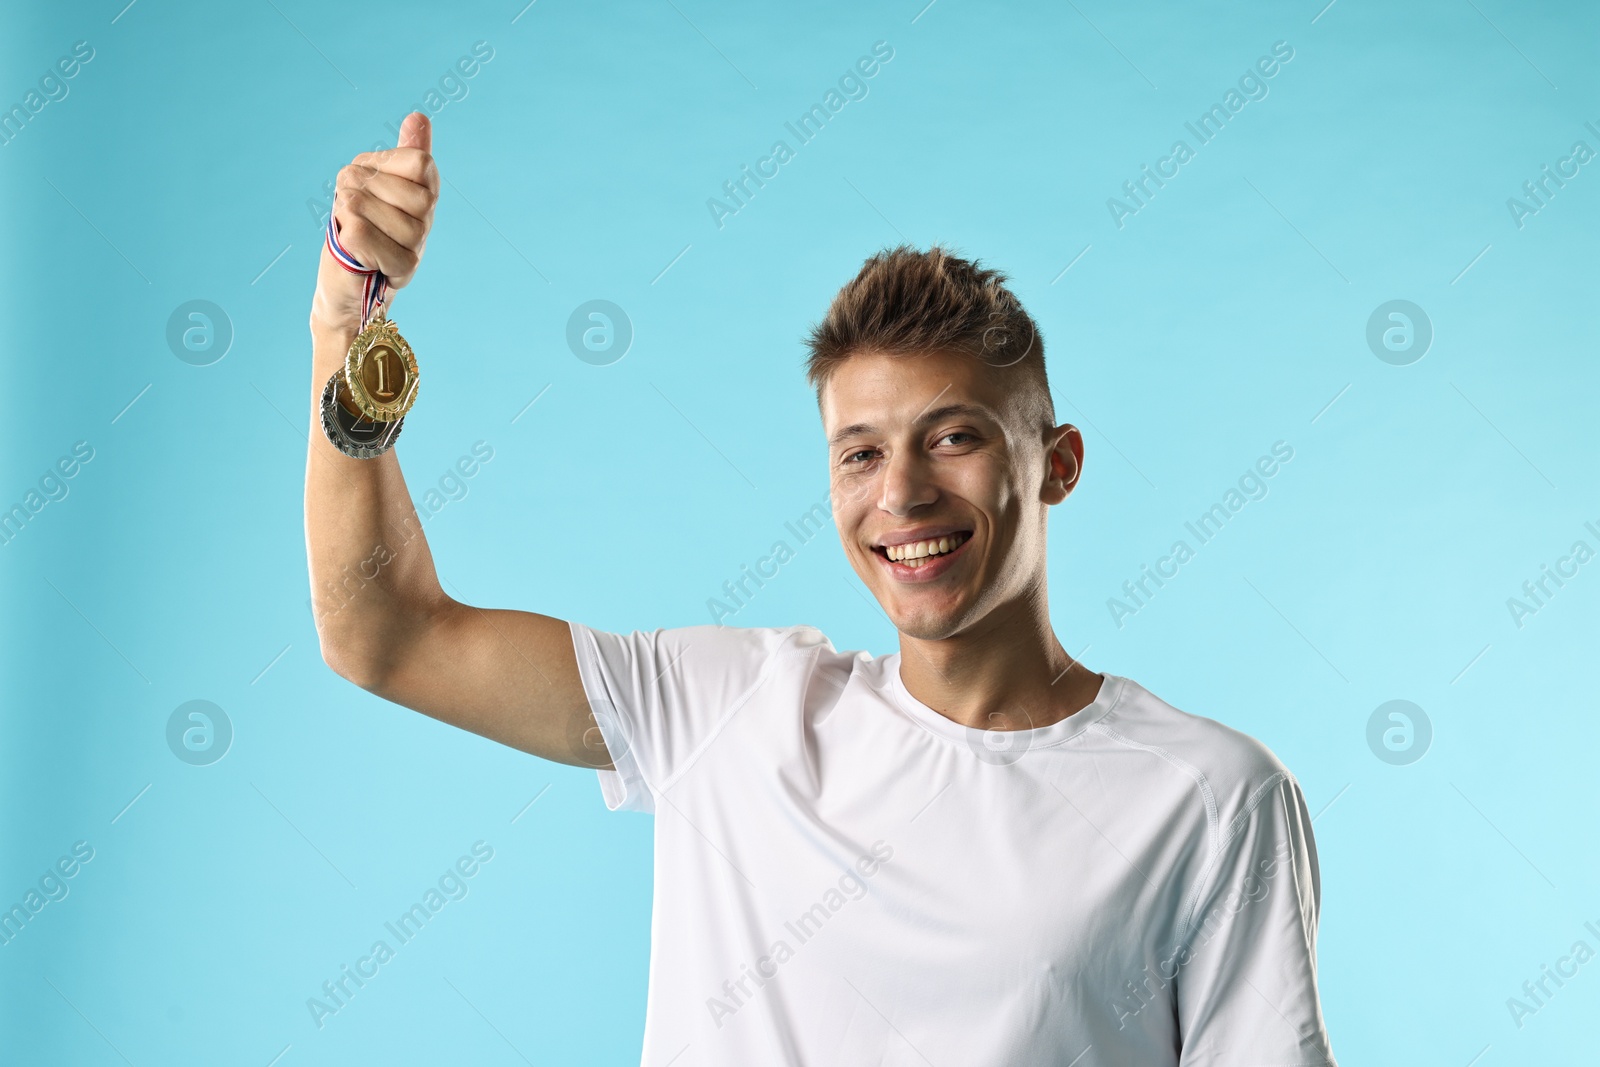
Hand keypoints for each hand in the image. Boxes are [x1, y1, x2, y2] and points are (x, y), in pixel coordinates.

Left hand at [310, 111, 438, 335]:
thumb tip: (419, 118)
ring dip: (350, 216)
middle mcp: (427, 217)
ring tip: (356, 229)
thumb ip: (403, 152)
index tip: (377, 185)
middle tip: (360, 210)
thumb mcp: (374, 179)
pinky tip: (356, 247)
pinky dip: (349, 237)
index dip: (390, 170)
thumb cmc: (361, 224)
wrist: (346, 279)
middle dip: (363, 194)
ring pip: (370, 209)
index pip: (421, 163)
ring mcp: (420, 244)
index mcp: (425, 189)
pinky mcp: (404, 269)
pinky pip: (362, 234)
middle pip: (392, 187)